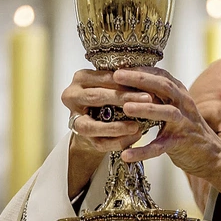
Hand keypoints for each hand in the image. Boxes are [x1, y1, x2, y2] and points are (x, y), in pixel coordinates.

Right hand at [61, 69, 152, 196]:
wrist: (93, 120)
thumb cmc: (107, 96)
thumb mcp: (111, 84)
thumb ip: (122, 81)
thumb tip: (147, 78)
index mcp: (81, 78)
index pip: (104, 78)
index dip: (125, 81)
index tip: (147, 83)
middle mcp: (72, 96)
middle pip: (97, 97)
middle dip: (124, 99)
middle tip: (148, 99)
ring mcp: (73, 118)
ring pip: (92, 126)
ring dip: (116, 127)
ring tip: (137, 127)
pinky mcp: (80, 137)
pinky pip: (99, 142)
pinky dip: (117, 141)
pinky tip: (133, 138)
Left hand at [113, 67, 220, 198]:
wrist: (209, 154)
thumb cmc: (184, 129)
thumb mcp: (172, 108)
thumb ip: (156, 97)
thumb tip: (127, 86)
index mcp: (179, 93)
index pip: (160, 75)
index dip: (139, 69)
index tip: (118, 66)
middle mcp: (184, 104)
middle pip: (163, 86)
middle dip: (140, 79)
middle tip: (116, 76)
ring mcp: (184, 122)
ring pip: (166, 112)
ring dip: (146, 108)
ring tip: (126, 108)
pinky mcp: (181, 143)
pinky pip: (160, 147)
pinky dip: (143, 151)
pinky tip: (126, 155)